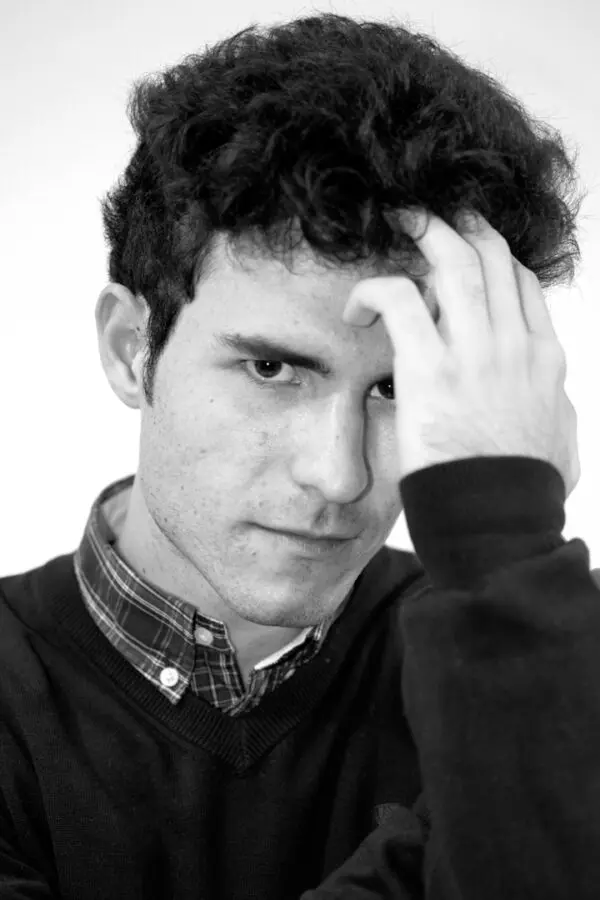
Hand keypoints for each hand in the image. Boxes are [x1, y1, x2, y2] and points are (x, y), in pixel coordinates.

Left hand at [342, 209, 579, 497]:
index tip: (462, 252)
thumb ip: (551, 405)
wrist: (500, 522)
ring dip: (423, 232)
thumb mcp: (560, 438)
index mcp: (543, 357)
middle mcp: (513, 344)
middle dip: (458, 225)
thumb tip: (548, 397)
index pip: (520, 283)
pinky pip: (400, 301)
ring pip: (452, 262)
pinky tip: (357, 310)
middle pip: (490, 257)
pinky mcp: (430, 369)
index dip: (489, 257)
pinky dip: (374, 292)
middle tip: (428, 216)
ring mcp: (474, 353)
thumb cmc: (522, 489)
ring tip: (398, 222)